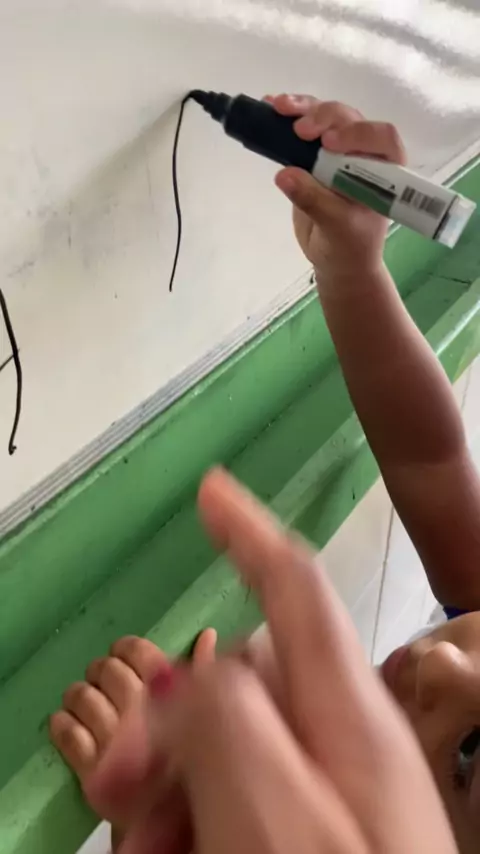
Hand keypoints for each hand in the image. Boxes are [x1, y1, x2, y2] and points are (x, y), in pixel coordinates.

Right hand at [122, 469, 455, 853]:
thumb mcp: (272, 812)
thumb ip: (224, 717)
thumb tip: (192, 674)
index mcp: (344, 710)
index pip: (295, 583)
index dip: (249, 529)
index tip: (211, 490)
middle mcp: (339, 734)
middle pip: (238, 678)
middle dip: (167, 725)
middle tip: (116, 796)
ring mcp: (329, 784)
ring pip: (228, 741)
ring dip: (171, 788)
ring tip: (142, 850)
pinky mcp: (314, 828)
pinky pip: (241, 791)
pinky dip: (194, 818)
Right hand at [266, 95, 405, 281]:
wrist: (337, 260)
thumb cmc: (349, 246)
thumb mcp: (336, 228)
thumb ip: (314, 201)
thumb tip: (285, 174)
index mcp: (385, 169)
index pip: (381, 138)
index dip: (357, 134)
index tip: (329, 142)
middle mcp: (366, 153)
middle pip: (349, 120)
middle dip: (323, 117)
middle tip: (299, 130)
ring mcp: (340, 151)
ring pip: (326, 117)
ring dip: (303, 108)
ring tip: (277, 107)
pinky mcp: (317, 154)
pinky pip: (306, 129)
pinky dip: (288, 118)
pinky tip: (269, 108)